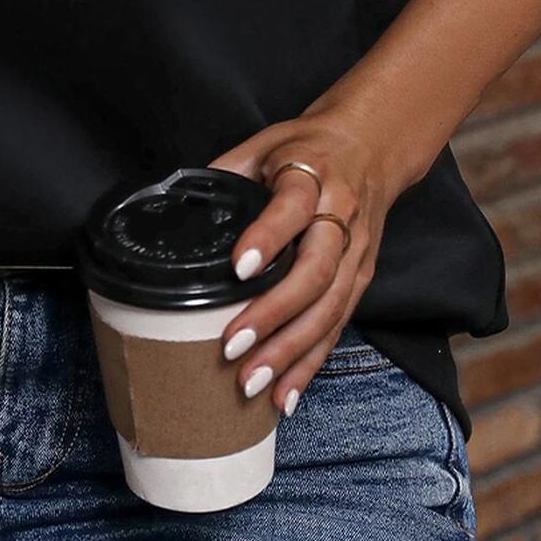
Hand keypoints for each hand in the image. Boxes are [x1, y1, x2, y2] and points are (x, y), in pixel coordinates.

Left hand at [208, 111, 397, 416]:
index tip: (238, 268)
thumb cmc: (305, 148)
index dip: (268, 237)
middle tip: (232, 345)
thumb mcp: (262, 144)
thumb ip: (224, 173)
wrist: (371, 146)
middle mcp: (342, 217)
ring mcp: (356, 253)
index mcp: (312, 176)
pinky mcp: (361, 278)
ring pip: (329, 309)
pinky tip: (286, 396)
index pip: (293, 207)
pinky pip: (338, 327)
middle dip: (274, 313)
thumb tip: (169, 202)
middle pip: (315, 272)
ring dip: (291, 351)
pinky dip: (311, 365)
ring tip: (253, 383)